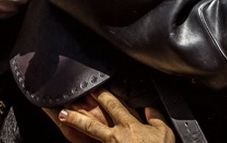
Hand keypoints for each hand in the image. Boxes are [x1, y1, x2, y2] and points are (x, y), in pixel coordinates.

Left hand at [56, 90, 172, 142]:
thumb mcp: (164, 132)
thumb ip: (156, 117)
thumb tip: (150, 107)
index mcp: (130, 126)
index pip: (113, 106)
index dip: (103, 96)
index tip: (95, 89)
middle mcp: (116, 137)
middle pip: (92, 122)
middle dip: (79, 112)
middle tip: (67, 104)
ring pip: (89, 134)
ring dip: (75, 124)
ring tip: (62, 117)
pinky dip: (83, 141)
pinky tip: (76, 138)